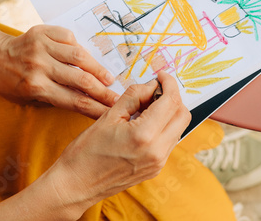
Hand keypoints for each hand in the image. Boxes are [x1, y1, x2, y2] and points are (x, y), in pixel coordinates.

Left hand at [0, 25, 118, 117]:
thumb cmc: (11, 84)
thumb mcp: (30, 99)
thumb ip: (57, 97)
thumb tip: (88, 100)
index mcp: (36, 88)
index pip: (75, 101)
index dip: (96, 108)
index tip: (111, 112)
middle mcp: (40, 66)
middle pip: (81, 80)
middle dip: (104, 91)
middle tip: (118, 98)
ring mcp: (42, 46)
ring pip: (79, 57)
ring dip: (98, 69)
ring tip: (109, 78)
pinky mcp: (42, 31)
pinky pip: (69, 38)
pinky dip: (80, 48)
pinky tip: (86, 58)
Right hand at [45, 71, 191, 218]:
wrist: (77, 185)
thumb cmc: (86, 152)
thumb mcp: (108, 116)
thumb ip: (134, 96)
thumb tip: (151, 86)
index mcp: (144, 136)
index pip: (171, 102)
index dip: (169, 84)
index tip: (161, 76)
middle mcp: (157, 151)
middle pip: (183, 115)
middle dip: (173, 97)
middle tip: (155, 89)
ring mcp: (158, 163)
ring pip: (178, 128)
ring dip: (169, 112)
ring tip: (146, 105)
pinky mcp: (155, 168)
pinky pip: (169, 140)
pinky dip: (163, 126)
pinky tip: (145, 121)